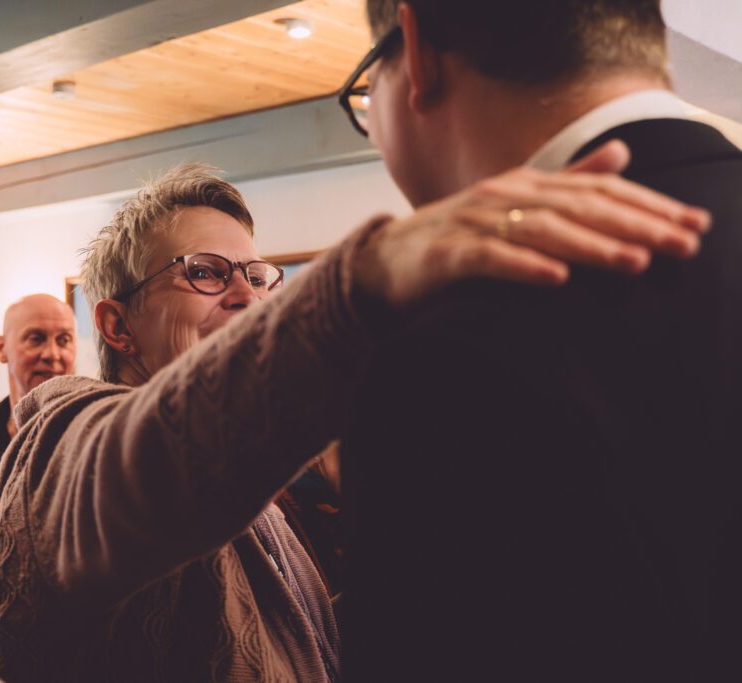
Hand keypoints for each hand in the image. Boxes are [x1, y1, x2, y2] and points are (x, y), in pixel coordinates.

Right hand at [354, 140, 710, 306]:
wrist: (383, 263)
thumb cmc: (454, 239)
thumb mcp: (514, 205)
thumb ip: (566, 182)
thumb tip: (621, 153)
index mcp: (522, 182)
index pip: (596, 190)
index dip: (647, 205)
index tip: (692, 225)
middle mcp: (500, 194)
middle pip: (576, 206)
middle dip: (633, 226)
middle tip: (680, 245)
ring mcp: (471, 222)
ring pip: (539, 229)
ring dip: (589, 246)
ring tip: (632, 263)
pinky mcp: (446, 255)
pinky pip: (488, 258)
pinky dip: (523, 266)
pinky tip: (556, 278)